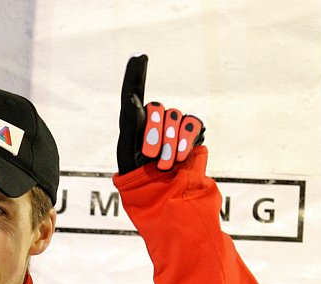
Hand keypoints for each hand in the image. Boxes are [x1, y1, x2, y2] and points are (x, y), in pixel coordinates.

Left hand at [117, 54, 204, 173]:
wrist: (162, 191)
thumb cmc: (138, 174)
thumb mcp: (127, 151)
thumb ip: (129, 124)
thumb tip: (132, 100)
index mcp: (133, 119)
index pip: (134, 90)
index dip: (136, 73)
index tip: (139, 56)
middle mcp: (155, 115)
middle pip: (156, 108)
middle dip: (153, 133)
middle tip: (149, 155)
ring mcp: (175, 121)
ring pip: (175, 116)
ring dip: (170, 143)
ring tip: (163, 163)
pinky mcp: (193, 130)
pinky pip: (193, 125)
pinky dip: (185, 143)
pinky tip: (179, 158)